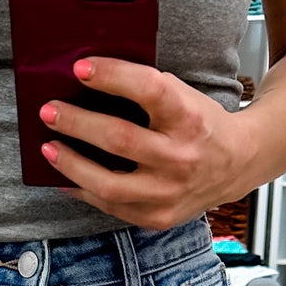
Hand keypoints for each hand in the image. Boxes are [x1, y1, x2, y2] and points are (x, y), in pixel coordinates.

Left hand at [39, 57, 253, 229]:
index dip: (111, 76)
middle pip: (119, 139)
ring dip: (71, 164)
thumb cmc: (199, 124)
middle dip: (76, 123)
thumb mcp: (183, 96)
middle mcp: (180, 156)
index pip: (148, 88)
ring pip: (108, 184)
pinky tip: (66, 176)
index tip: (80, 68)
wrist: (236, 164)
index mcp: (189, 116)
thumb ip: (144, 89)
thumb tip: (87, 80)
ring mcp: (168, 192)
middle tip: (49, 111)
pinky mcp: (158, 217)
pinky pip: (111, 207)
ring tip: (49, 148)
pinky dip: (83, 190)